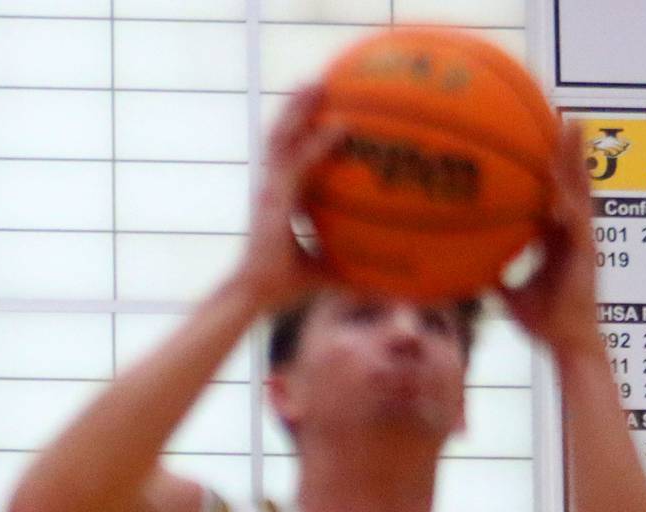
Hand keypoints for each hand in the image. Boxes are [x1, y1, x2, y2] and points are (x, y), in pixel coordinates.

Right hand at [238, 85, 342, 311]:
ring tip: (319, 83)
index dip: (301, 128)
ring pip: (282, 137)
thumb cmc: (286, 287)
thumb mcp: (328, 271)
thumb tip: (390, 281)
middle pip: (281, 134)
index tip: (322, 107)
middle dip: (298, 106)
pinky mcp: (274, 199)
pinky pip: (299, 164)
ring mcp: (270, 190)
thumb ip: (354, 267)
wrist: (255, 296)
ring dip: (301, 109)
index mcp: (280, 198)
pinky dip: (319, 143)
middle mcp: (272, 187)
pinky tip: (342, 127)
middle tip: (322, 81)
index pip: (288, 154)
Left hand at [498, 120, 602, 360]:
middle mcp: (573, 231)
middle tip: (557, 109)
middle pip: (570, 178)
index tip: (539, 130)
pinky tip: (561, 182)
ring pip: (581, 189)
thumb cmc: (545, 322)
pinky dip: (571, 201)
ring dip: (576, 157)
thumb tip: (464, 267)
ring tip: (571, 123)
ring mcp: (583, 239)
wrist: (568, 344)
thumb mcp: (509, 295)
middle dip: (566, 145)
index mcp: (558, 236)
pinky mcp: (586, 254)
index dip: (549, 161)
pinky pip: (578, 221)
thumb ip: (493, 276)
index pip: (553, 190)